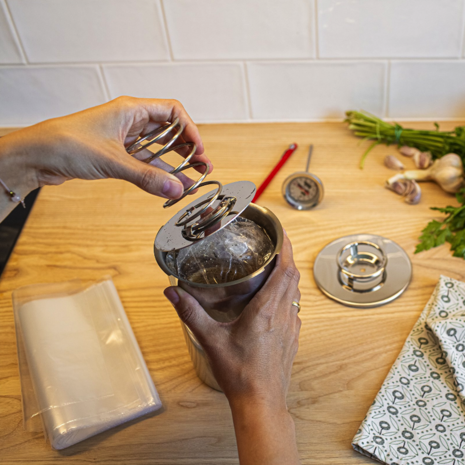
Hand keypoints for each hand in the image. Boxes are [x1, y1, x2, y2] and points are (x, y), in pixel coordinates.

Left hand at [0, 97, 210, 220]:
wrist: (37, 155)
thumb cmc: (67, 143)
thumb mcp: (113, 161)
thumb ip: (146, 177)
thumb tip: (175, 188)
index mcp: (131, 110)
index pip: (172, 112)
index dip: (190, 130)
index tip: (200, 150)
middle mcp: (130, 121)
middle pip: (169, 132)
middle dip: (187, 150)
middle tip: (202, 167)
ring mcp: (124, 139)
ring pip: (158, 150)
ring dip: (174, 165)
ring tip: (190, 180)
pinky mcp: (117, 154)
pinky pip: (145, 163)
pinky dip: (157, 173)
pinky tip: (168, 184)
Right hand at [164, 233, 300, 464]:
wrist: (261, 402)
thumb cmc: (240, 374)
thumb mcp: (211, 340)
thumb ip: (191, 313)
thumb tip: (173, 293)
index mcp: (266, 311)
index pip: (284, 271)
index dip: (286, 248)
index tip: (281, 234)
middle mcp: (284, 316)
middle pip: (293, 277)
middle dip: (286, 257)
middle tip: (276, 244)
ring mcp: (291, 327)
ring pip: (295, 293)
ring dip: (288, 276)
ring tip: (275, 266)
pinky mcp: (292, 338)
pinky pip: (294, 308)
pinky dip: (288, 295)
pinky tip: (274, 300)